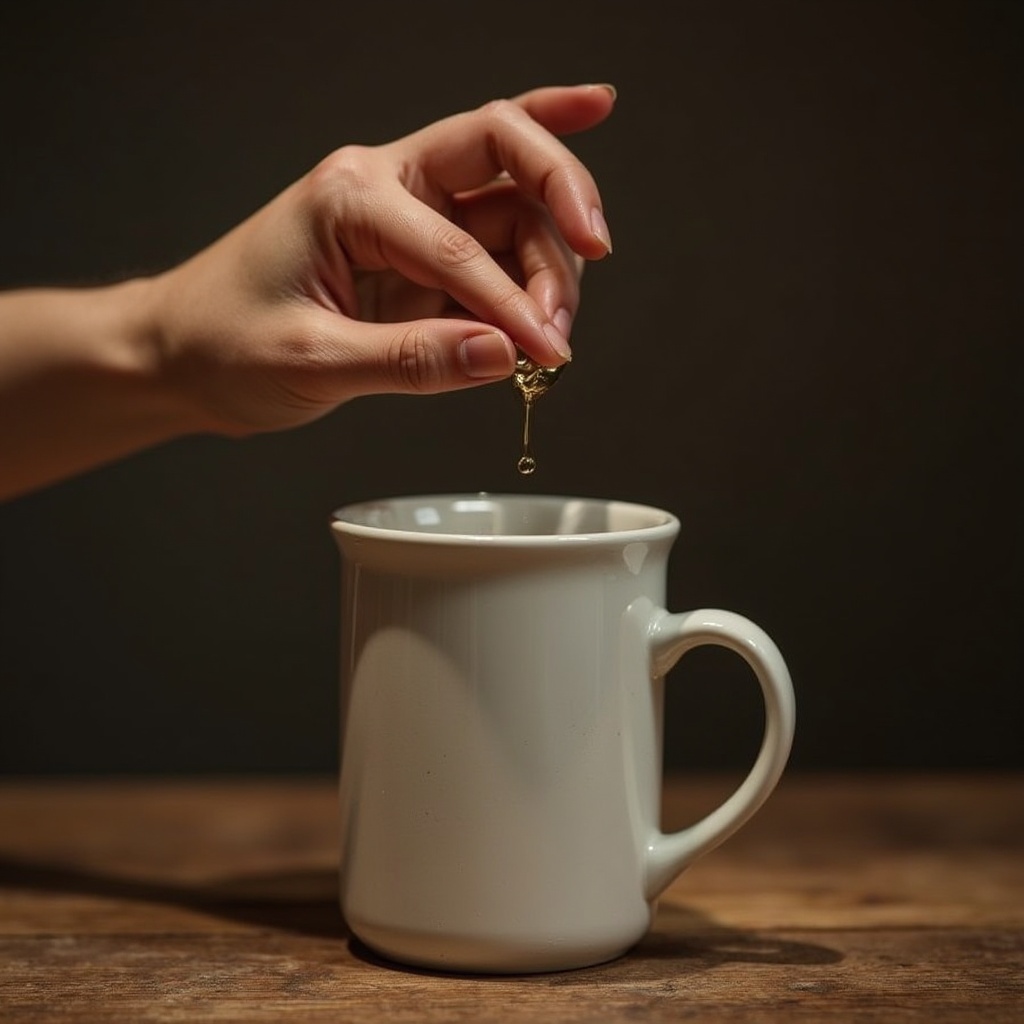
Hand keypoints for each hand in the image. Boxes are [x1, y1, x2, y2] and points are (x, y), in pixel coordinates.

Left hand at [152, 83, 614, 434]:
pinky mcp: (420, 257)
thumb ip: (411, 360)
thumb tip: (503, 356)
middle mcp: (388, 187)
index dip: (508, 302)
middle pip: (503, 149)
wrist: (181, 355)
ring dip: (550, 256)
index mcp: (351, 194)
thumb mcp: (312, 361)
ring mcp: (409, 218)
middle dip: (561, 196)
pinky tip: (560, 271)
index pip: (454, 242)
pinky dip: (533, 264)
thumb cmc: (225, 343)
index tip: (543, 353)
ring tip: (554, 329)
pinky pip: (494, 244)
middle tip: (590, 261)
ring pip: (511, 203)